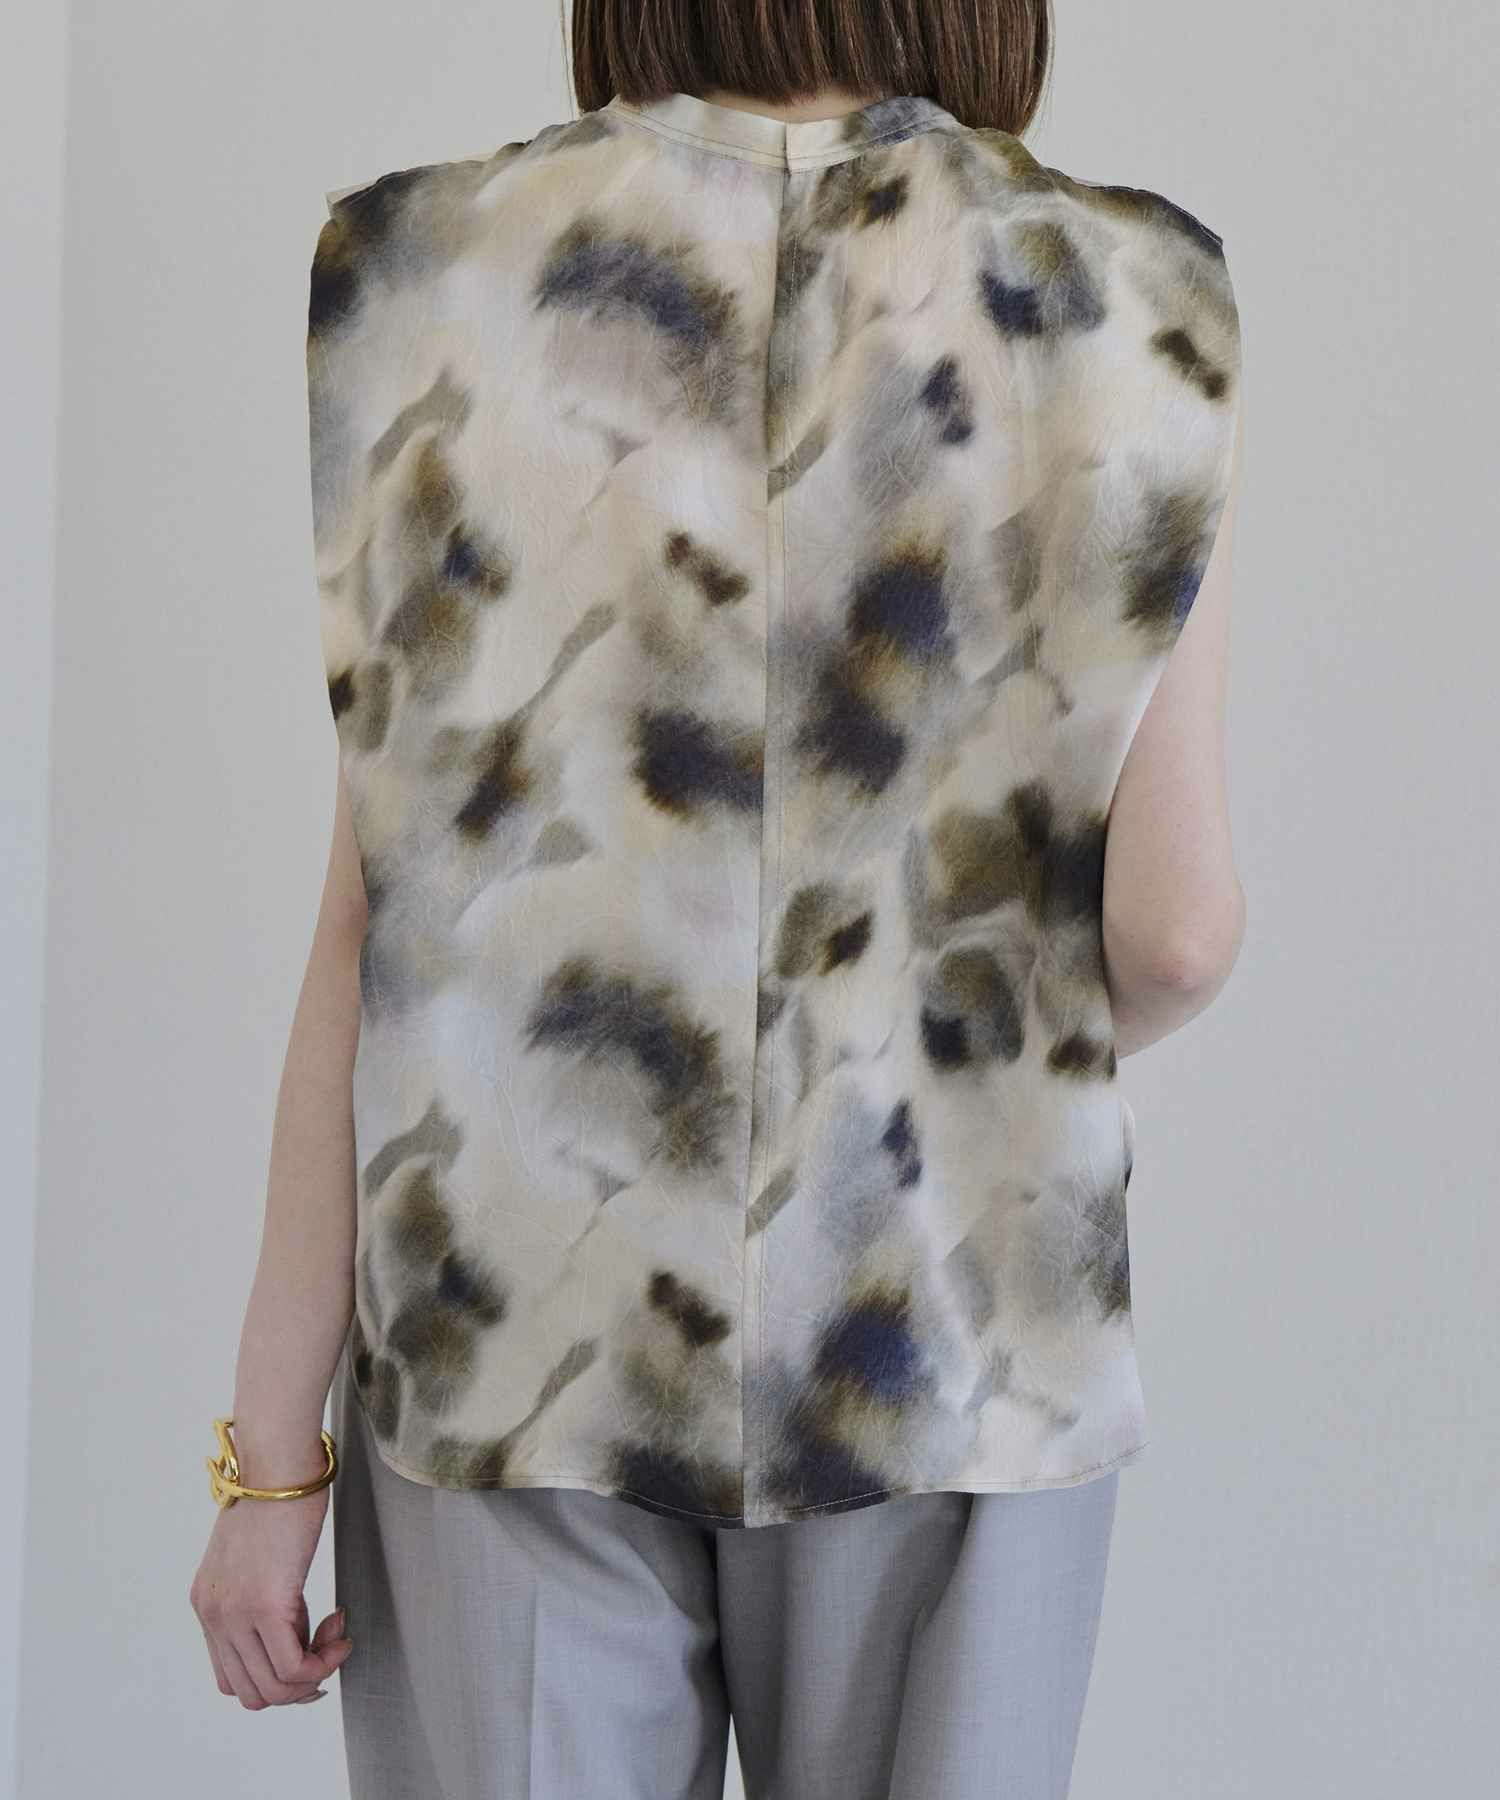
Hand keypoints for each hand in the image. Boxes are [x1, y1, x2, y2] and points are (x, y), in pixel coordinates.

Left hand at [189, 1482, 352, 1709]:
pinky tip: (341, 1633)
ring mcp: (234, 1615)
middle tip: (329, 1647)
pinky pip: (294, 1668)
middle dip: (299, 1684)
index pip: (233, 1677)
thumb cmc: (279, 1494)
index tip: (311, 1646)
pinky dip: (324, 1662)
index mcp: (208, 1604)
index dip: (277, 1677)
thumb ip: (261, 1591)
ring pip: (273, 1690)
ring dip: (315, 1674)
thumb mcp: (257, 1554)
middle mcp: (214, 1616)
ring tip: (337, 1636)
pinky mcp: (265, 1607)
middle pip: (252, 1693)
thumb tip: (290, 1624)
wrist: (279, 1463)